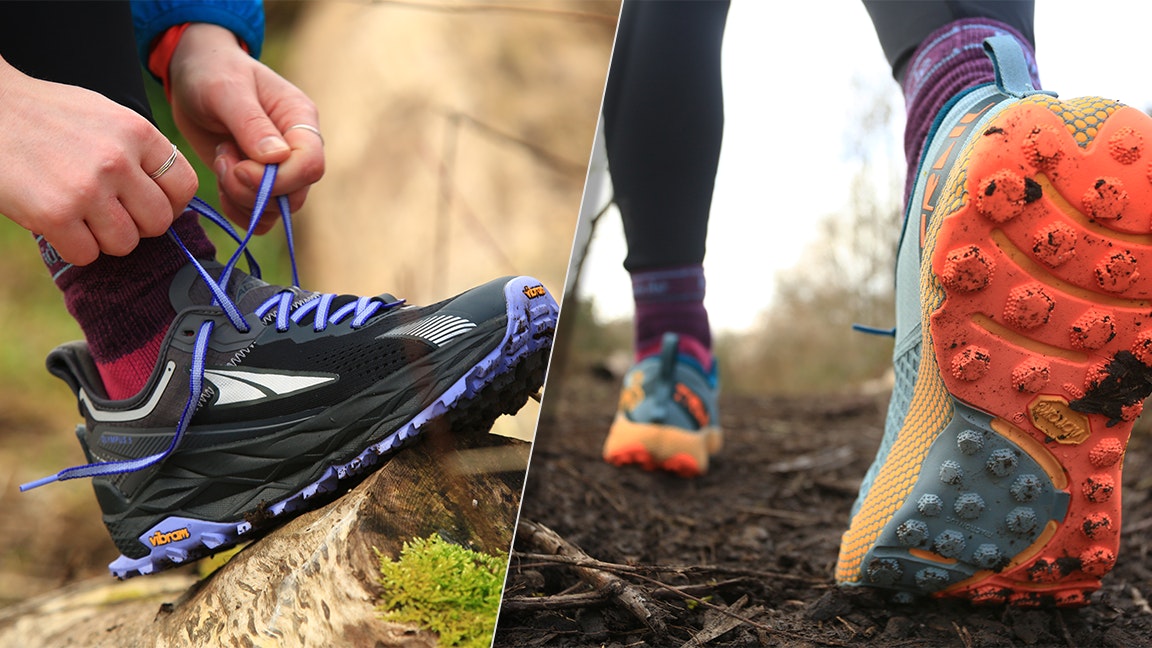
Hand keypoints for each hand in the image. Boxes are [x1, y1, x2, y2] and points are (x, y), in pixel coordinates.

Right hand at [0, 56, 197, 264]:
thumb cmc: (47, 115)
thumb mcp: (106, 116)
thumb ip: (141, 151)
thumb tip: (170, 195)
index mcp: (137, 131)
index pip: (185, 186)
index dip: (170, 203)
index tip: (147, 202)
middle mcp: (117, 160)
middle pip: (159, 222)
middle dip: (138, 224)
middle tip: (110, 212)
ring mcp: (87, 188)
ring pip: (126, 244)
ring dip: (105, 238)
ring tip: (81, 214)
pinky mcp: (55, 214)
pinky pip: (87, 254)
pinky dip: (73, 246)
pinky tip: (59, 222)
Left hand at [168, 24, 324, 231]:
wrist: (193, 74)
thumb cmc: (212, 71)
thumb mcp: (226, 89)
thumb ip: (251, 124)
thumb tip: (276, 158)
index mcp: (299, 120)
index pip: (311, 165)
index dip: (279, 178)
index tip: (240, 167)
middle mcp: (296, 149)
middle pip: (295, 194)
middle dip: (254, 191)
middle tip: (223, 162)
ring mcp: (278, 169)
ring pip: (277, 209)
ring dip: (241, 198)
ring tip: (220, 160)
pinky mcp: (258, 183)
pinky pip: (260, 216)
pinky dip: (237, 210)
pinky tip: (221, 181)